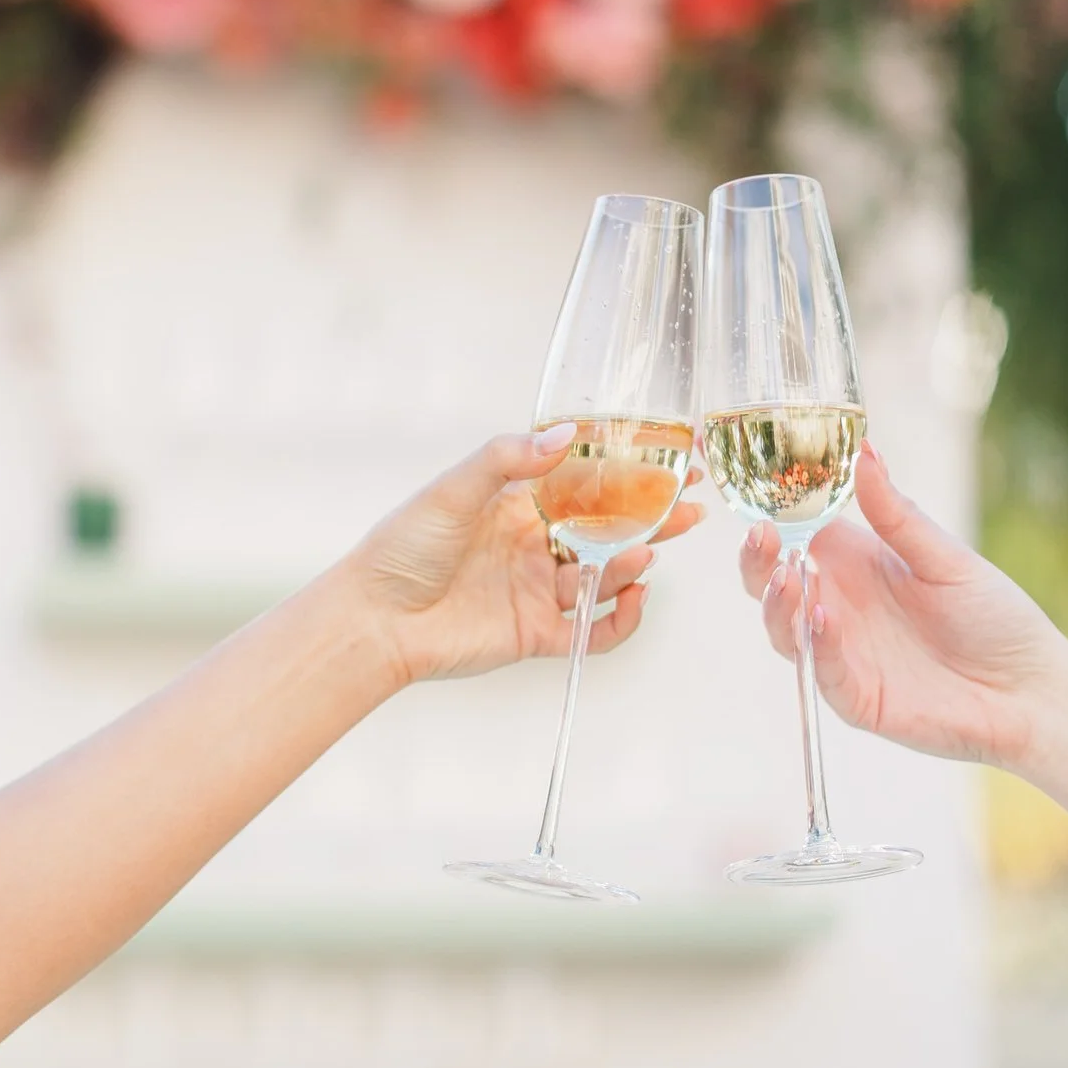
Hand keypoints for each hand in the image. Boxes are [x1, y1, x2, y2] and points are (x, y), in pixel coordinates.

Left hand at [351, 425, 702, 685]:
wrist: (376, 619)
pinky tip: (633, 598)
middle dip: (653, 515)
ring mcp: (539, 589)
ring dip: (633, 563)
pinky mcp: (537, 633)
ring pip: (606, 575)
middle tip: (692, 503)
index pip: (587, 480)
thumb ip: (509, 459)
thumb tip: (567, 434)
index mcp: (518, 503)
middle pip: (608, 527)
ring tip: (644, 552)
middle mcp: (534, 543)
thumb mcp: (454, 489)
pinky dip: (621, 618)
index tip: (670, 453)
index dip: (630, 468)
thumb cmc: (404, 548)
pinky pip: (594, 630)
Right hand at [737, 442, 1067, 773]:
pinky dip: (818, 647)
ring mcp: (843, 655)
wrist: (1030, 689)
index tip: (764, 504)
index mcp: (858, 567)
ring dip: (777, 605)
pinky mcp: (856, 699)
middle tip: (761, 540)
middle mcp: (841, 609)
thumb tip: (865, 451)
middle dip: (757, 564)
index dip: (772, 523)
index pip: (795, 540)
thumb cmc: (995, 617)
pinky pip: (823, 672)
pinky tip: (823, 620)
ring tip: (786, 577)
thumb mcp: (945, 558)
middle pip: (772, 587)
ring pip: (785, 631)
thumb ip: (897, 515)